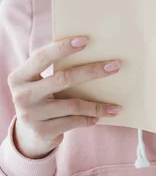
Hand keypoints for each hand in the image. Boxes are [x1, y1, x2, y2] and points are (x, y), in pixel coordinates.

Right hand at [8, 37, 120, 158]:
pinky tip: (99, 117)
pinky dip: (89, 119)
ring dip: (97, 105)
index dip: (62, 48)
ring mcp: (31, 114)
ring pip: (73, 105)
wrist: (29, 135)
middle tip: (115, 66)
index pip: (41, 57)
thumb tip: (96, 57)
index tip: (85, 40)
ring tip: (115, 106)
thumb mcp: (41, 85)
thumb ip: (56, 72)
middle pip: (64, 78)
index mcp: (20, 77)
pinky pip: (73, 122)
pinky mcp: (42, 131)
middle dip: (92, 71)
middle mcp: (23, 94)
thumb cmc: (43, 101)